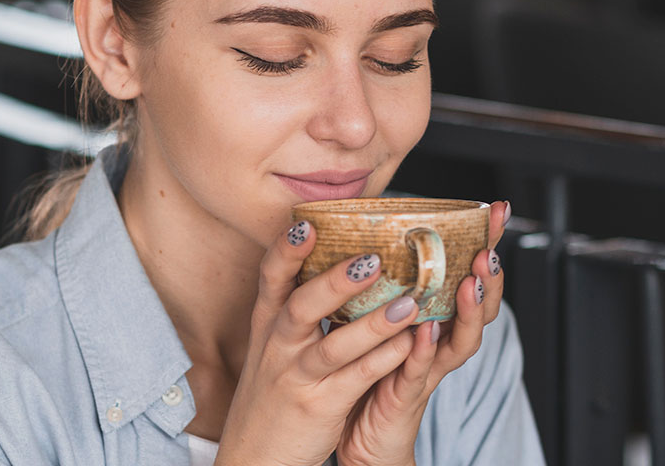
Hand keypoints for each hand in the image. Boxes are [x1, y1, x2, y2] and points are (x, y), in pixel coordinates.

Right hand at [214, 221, 423, 465]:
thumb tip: (332, 264)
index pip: (271, 279)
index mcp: (268, 327)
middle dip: (335, 282)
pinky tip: (410, 343)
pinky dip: (383, 360)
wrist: (255, 459)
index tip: (307, 223)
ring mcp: (296, 378)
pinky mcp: (318, 407)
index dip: (287, 251)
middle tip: (373, 258)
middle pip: (301, 306)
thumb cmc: (274, 395)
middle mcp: (278, 348)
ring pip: (333, 346)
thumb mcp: (274, 348)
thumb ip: (297, 310)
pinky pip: (354, 379)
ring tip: (410, 302)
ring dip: (372, 324)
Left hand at [335, 200, 510, 465]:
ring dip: (469, 309)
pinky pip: (419, 372)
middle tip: (490, 249)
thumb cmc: (371, 379)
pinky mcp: (406, 396)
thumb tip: (374, 230)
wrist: (363, 442)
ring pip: (461, 340)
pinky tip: (427, 330)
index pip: (469, 276)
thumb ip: (387, 287)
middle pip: (480, 307)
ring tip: (472, 282)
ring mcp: (428, 371)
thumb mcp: (381, 323)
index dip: (487, 245)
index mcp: (437, 321)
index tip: (498, 212)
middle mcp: (441, 344)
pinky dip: (426, 351)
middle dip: (490, 276)